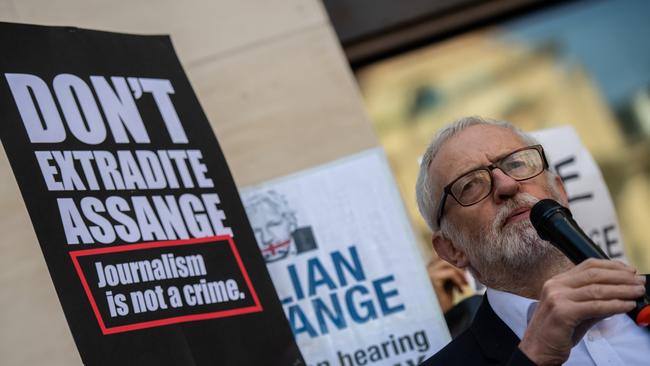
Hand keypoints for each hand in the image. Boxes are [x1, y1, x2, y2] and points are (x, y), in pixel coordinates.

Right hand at [427, 256, 467, 311]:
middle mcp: (426, 267)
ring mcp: (428, 272)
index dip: (455, 255)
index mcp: (429, 266)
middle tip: (468, 275)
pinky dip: (459, 280)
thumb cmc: (445, 298)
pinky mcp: (433, 280)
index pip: (441, 252)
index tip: (466, 265)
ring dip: (461, 272)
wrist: (440, 315)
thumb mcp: (450, 280)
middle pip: (446, 255)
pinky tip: (462, 289)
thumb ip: (454, 269)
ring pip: (448, 262)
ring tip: (466, 284)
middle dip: (459, 263)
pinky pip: (450, 272)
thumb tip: (464, 257)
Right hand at [519, 259, 645, 364]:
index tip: (629, 270)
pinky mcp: (563, 312)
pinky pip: (595, 306)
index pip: (587, 266)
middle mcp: (555, 286)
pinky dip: (615, 305)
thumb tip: (621, 296)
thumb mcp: (578, 313)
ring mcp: (557, 298)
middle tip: (639, 281)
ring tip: (638, 292)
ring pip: (597, 289)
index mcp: (557, 282)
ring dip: (623, 290)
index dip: (611, 266)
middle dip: (621, 276)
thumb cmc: (556, 333)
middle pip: (594, 275)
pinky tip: (627, 306)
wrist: (537, 350)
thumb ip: (596, 302)